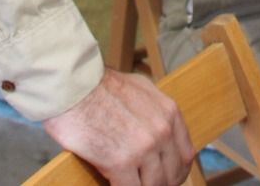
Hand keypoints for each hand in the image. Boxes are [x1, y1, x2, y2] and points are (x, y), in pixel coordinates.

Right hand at [43, 69, 194, 185]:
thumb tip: (155, 128)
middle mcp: (162, 131)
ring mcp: (144, 148)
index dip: (177, 171)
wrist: (73, 86)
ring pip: (154, 185)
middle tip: (148, 184)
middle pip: (173, 174)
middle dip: (162, 184)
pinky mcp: (120, 163)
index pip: (186, 154)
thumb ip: (153, 111)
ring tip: (131, 185)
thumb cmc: (98, 85)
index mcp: (169, 112)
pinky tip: (114, 185)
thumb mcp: (140, 89)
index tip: (168, 177)